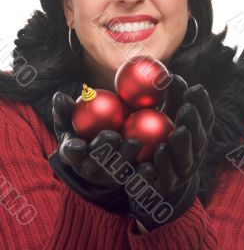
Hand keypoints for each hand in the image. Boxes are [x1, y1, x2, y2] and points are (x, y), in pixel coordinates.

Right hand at [48, 91, 141, 213]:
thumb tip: (59, 96)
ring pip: (117, 172)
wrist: (104, 152)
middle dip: (103, 151)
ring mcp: (109, 176)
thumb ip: (64, 110)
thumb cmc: (84, 131)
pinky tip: (151, 163)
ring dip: (125, 159)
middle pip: (95, 164)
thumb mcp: (70, 120)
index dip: (73, 150)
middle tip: (113, 136)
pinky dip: (143, 174)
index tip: (79, 144)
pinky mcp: (128, 180)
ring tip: (135, 143)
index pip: (70, 152)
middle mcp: (90, 168)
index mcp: (74, 154)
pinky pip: (136, 179)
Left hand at [128, 74, 214, 229]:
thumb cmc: (161, 137)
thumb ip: (170, 99)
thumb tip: (170, 75)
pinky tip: (160, 150)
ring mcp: (182, 171)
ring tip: (178, 130)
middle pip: (198, 139)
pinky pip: (168, 176)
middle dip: (194, 123)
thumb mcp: (166, 116)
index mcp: (196, 135)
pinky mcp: (167, 185)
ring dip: (183, 144)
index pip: (204, 119)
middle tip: (186, 108)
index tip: (195, 88)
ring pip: (186, 158)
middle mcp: (194, 153)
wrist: (154, 179)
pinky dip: (165, 163)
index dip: (202, 105)